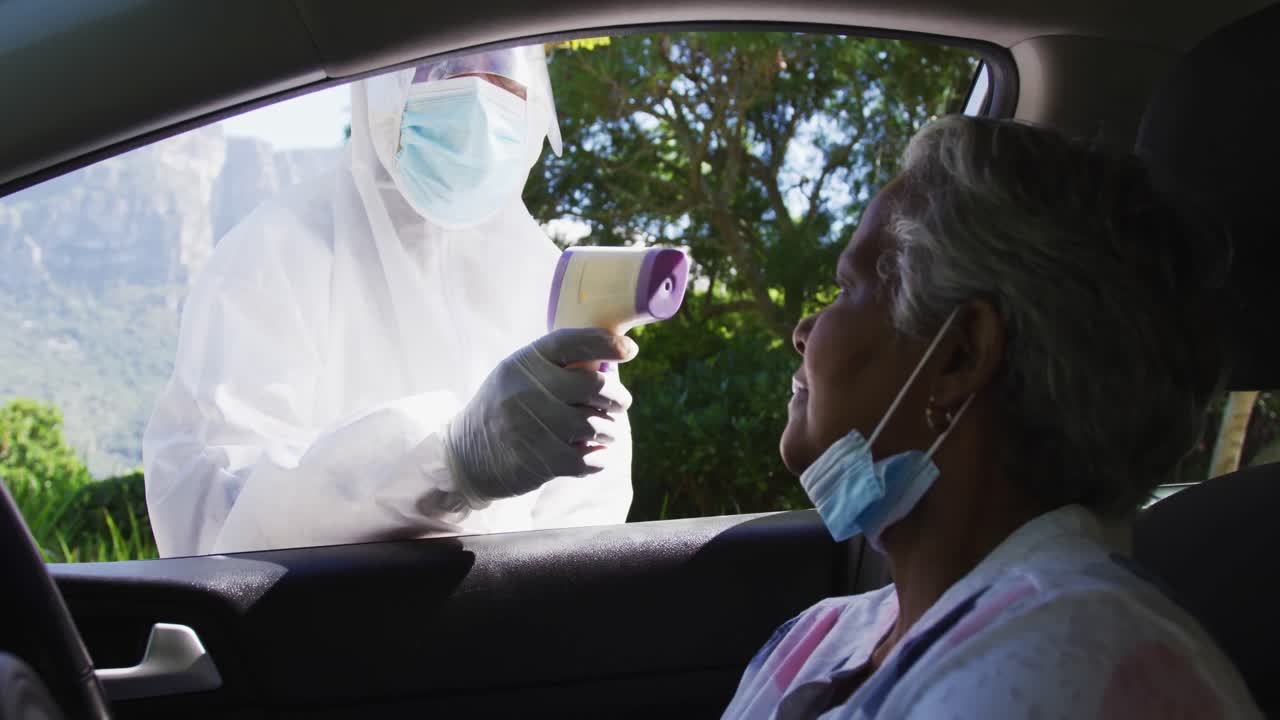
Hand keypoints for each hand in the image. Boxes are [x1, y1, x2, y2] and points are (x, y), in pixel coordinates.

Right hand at [444, 328, 637, 505]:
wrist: (466, 454)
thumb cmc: (506, 408)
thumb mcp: (520, 375)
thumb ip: (557, 366)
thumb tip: (611, 362)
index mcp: (526, 362)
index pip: (574, 342)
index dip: (607, 344)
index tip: (629, 351)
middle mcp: (529, 389)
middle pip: (596, 385)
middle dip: (618, 396)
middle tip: (620, 403)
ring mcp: (533, 425)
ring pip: (596, 424)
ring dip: (609, 430)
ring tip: (604, 431)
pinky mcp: (540, 460)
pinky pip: (588, 459)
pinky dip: (598, 458)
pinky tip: (594, 454)